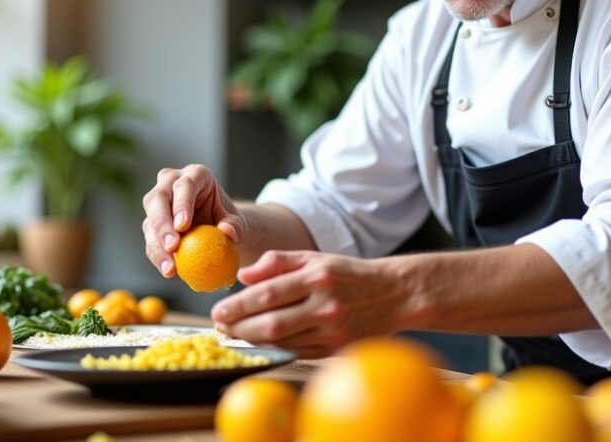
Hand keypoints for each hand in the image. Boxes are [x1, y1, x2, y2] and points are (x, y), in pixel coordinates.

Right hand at [141, 164, 247, 278]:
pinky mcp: (151, 223)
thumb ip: (235, 226)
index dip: (181, 204)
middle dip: (162, 223)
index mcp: (195, 175)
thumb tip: (227, 233)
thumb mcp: (237, 221)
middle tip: (172, 246)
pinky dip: (158, 256)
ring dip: (157, 245)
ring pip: (149, 220)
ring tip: (170, 267)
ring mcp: (158, 203)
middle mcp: (171, 183)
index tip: (183, 226)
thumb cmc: (227, 219)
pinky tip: (168, 271)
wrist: (216, 228)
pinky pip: (150, 240)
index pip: (185, 185)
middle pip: (158, 199)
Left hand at [210, 250, 410, 358]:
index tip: (217, 311)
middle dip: (239, 328)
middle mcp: (325, 305)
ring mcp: (331, 330)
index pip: (268, 294)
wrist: (393, 295)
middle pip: (272, 323)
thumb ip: (277, 262)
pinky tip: (259, 343)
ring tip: (234, 335)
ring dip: (252, 341)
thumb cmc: (347, 274)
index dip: (238, 306)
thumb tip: (243, 277)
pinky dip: (274, 348)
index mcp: (317, 277)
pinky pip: (296, 352)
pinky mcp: (335, 348)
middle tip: (219, 327)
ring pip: (282, 341)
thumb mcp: (314, 258)